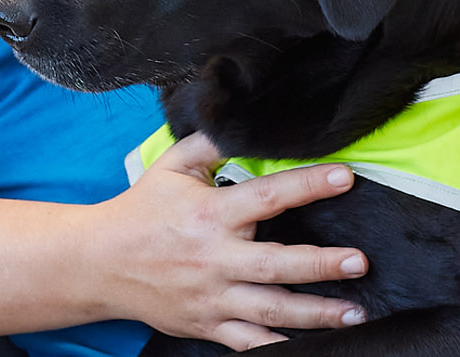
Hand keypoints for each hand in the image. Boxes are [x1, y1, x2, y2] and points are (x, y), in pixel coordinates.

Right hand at [93, 132, 366, 348]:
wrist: (100, 262)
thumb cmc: (142, 209)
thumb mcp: (171, 165)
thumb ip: (209, 143)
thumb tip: (241, 124)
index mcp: (210, 214)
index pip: (268, 196)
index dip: (309, 185)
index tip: (344, 177)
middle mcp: (215, 257)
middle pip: (277, 264)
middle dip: (321, 264)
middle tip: (359, 262)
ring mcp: (213, 296)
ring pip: (272, 310)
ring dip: (316, 313)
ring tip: (354, 313)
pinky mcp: (208, 325)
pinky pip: (251, 342)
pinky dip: (280, 346)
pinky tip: (314, 346)